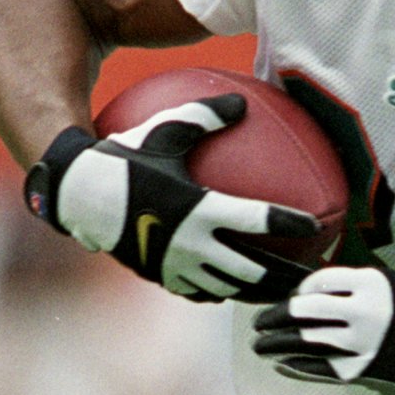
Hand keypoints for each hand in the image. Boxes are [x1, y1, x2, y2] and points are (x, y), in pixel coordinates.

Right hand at [23, 97, 319, 301]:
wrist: (77, 196)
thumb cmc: (124, 157)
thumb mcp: (165, 130)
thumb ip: (206, 116)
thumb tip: (241, 101)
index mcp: (198, 208)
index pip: (257, 220)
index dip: (291, 224)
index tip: (317, 227)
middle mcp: (191, 244)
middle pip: (253, 269)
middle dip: (286, 276)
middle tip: (313, 275)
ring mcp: (176, 266)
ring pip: (230, 288)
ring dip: (260, 292)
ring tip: (285, 293)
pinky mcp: (161, 277)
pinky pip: (200, 292)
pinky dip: (223, 292)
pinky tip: (236, 289)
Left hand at [252, 266, 394, 394]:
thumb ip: (363, 284)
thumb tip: (322, 287)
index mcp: (372, 284)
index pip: (318, 282)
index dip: (299, 290)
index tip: (292, 299)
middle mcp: (363, 312)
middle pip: (304, 312)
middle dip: (275, 317)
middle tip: (260, 323)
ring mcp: (360, 344)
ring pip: (305, 342)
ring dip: (277, 344)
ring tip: (261, 346)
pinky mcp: (362, 372)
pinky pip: (320, 370)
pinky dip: (297, 366)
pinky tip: (282, 364)